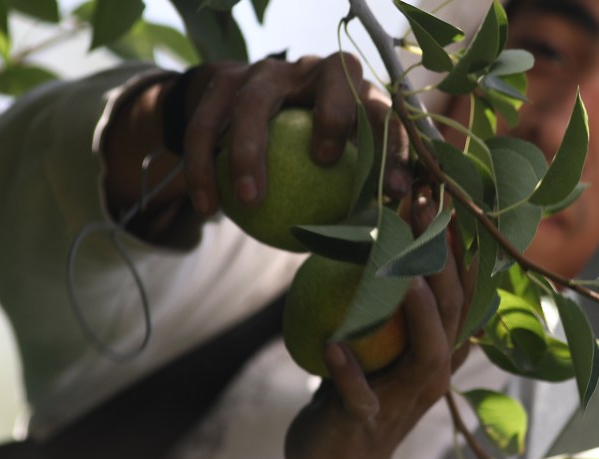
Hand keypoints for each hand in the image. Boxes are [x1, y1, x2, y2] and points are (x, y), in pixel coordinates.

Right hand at [179, 52, 411, 215]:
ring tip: (249, 202)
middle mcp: (316, 70)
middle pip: (335, 72)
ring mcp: (267, 71)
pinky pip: (206, 126)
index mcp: (356, 91)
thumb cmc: (305, 157)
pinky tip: (207, 207)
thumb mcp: (334, 168)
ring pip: (254, 103)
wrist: (242, 111)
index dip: (395, 147)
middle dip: (335, 112)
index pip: (385, 111)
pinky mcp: (222, 80)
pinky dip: (203, 167)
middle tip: (324, 160)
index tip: (395, 192)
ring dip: (248, 153)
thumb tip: (381, 247)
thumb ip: (356, 196)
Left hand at [234, 197, 471, 458]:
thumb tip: (369, 232)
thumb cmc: (352, 392)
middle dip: (442, 260)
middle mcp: (432, 374)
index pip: (461, 291)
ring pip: (427, 356)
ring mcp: (403, 402)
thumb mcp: (375, 344)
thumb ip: (381, 302)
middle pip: (453, 314)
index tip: (443, 193)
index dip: (457, 244)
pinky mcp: (367, 426)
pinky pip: (361, 398)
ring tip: (403, 273)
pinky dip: (349, 372)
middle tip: (426, 207)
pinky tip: (331, 345)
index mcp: (437, 349)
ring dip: (419, 314)